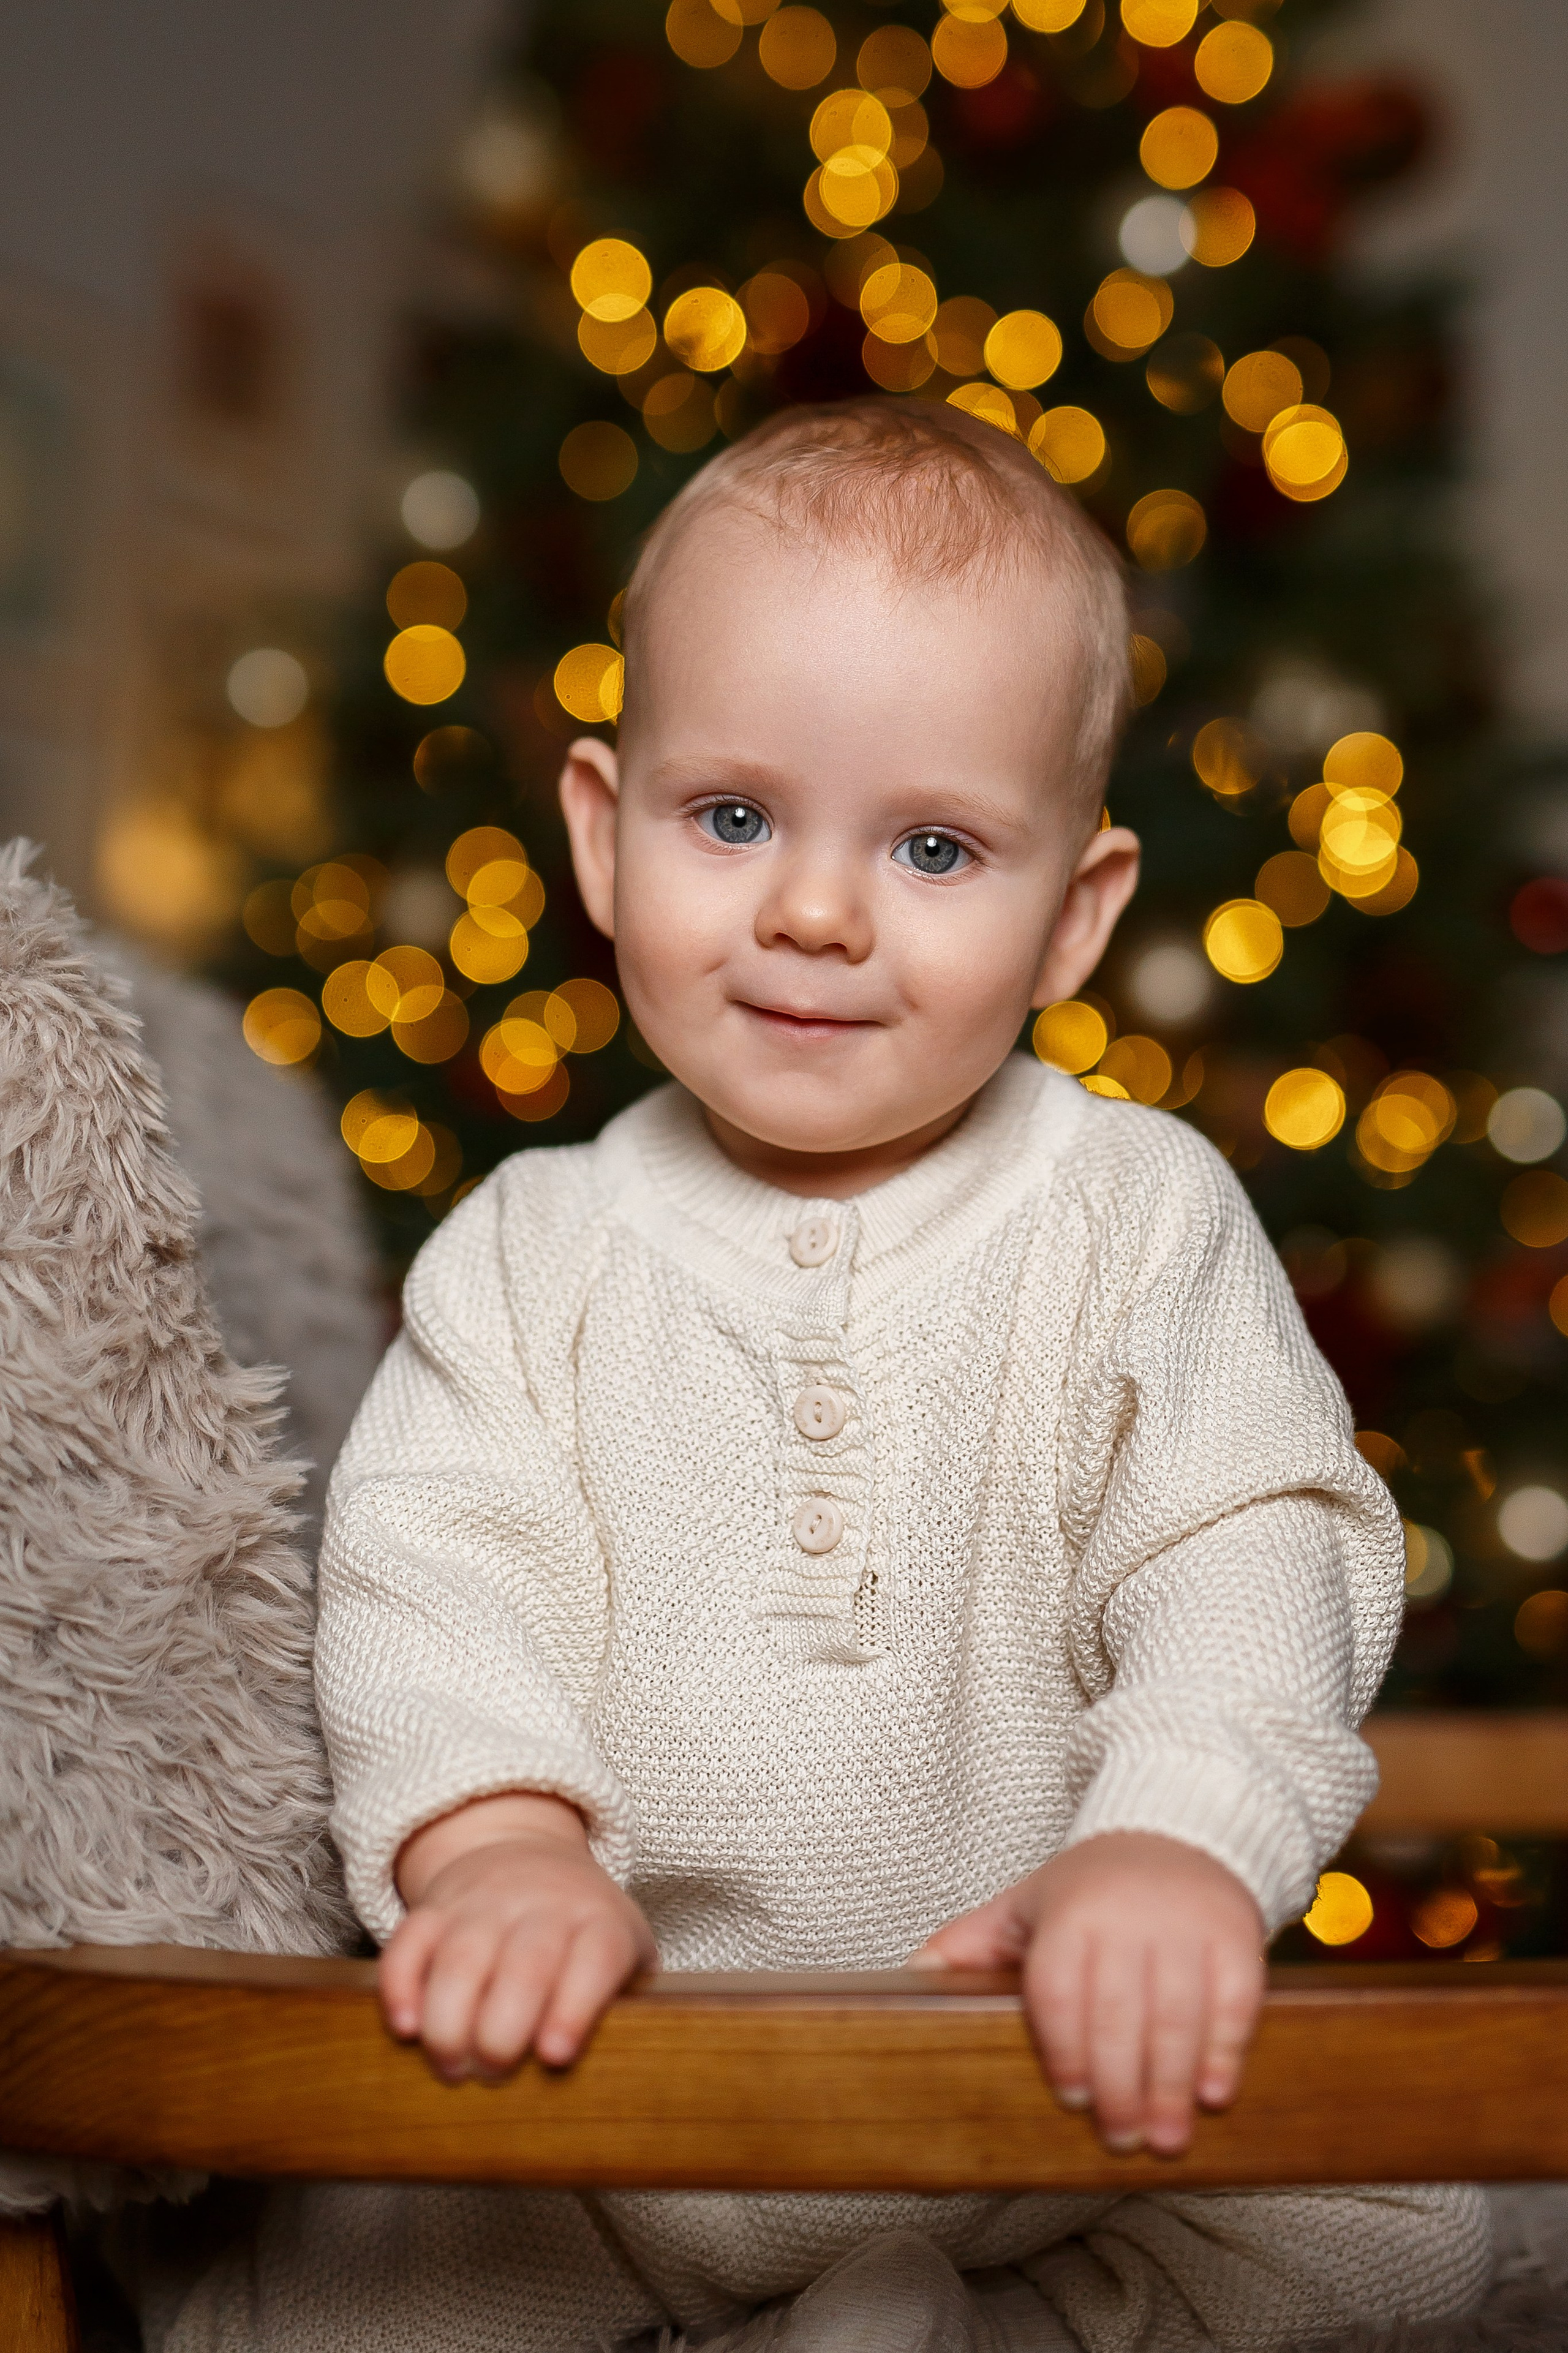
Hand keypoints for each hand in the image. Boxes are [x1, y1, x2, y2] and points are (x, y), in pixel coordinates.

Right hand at [379, 1791, 656, 2079]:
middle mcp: (542, 1906)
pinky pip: (410, 1940)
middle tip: (494, 2074)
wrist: (529, 1856)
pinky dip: (401, 1985)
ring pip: (462, 1957)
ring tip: (453, 2067)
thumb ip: (626, 2006)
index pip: (597, 1956)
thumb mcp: (625, 1955)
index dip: (576, 2007)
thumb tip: (620, 2081)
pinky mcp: (435, 1907)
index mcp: (599, 1922)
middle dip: (503, 2032)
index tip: (554, 2055)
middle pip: (525, 1965)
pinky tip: (406, 2028)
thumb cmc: (584, 1933)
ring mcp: (485, 1903)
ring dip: (450, 2022)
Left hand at [912, 1832, 1264, 2155]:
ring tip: (1163, 2139)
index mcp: (1069, 1914)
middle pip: (1119, 2013)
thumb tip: (910, 1979)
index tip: (1072, 2100)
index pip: (1060, 1990)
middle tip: (1120, 2139)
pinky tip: (1212, 2093)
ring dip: (1170, 2085)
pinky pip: (1234, 2000)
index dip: (1064, 2049)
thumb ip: (969, 1944)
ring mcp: (1185, 1926)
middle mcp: (1127, 1917)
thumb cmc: (1092, 1887)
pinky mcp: (1236, 1935)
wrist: (1178, 1834)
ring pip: (1177, 2015)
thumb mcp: (1025, 1905)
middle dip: (1119, 2085)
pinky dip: (1224, 2050)